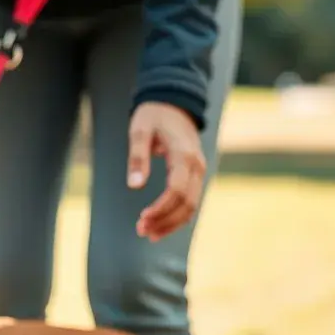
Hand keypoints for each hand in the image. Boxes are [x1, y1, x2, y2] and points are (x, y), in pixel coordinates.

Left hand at [126, 101, 206, 241]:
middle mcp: (197, 165)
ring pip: (192, 205)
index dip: (161, 209)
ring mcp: (199, 170)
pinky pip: (191, 200)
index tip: (142, 220)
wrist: (173, 102)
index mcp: (184, 155)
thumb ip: (137, 158)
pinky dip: (177, 215)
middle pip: (187, 203)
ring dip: (172, 222)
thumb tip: (135, 187)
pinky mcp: (195, 174)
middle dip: (165, 221)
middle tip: (141, 231)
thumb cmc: (153, 115)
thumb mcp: (139, 131)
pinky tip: (161, 224)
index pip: (177, 191)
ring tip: (149, 233)